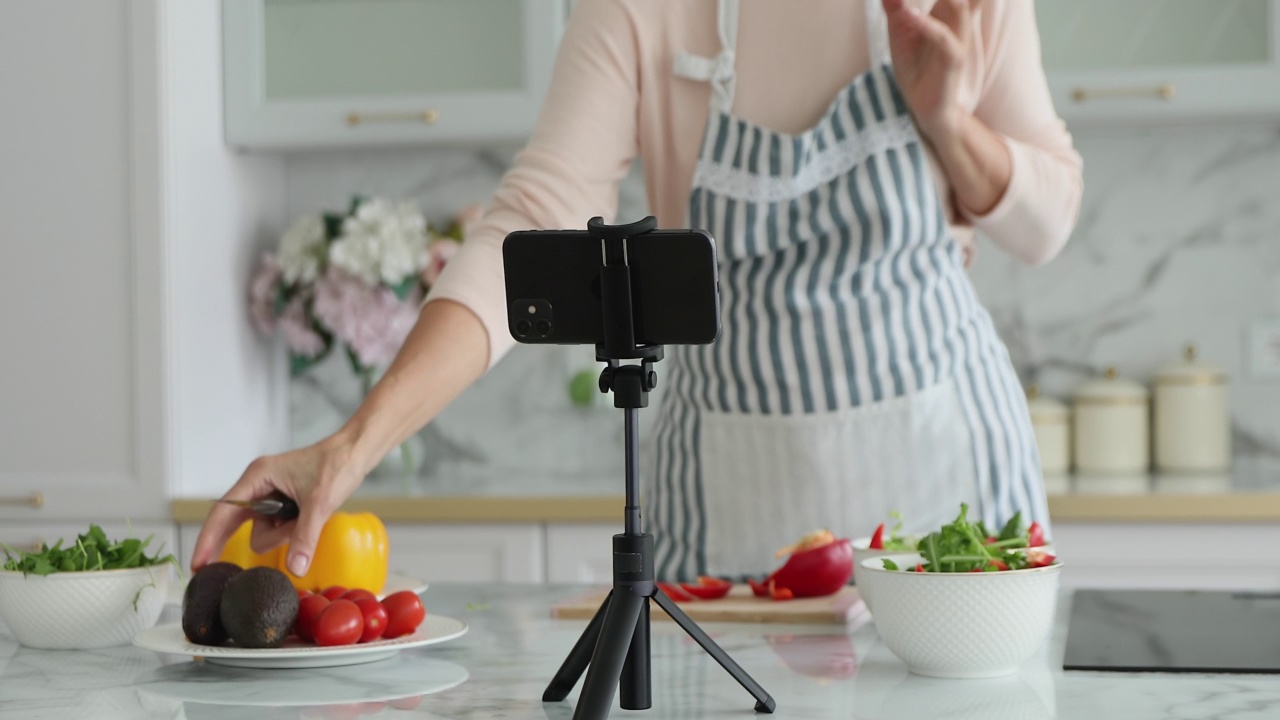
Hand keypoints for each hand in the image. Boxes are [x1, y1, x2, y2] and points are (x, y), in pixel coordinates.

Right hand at [190, 435, 368, 576]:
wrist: (355, 453)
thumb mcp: (320, 502)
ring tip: (306, 518)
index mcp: (258, 476)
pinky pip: (276, 529)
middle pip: (233, 524)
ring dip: (281, 536)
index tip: (198, 564)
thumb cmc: (336, 465)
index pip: (223, 512)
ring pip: (261, 532)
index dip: (209, 538)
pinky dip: (288, 533)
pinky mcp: (282, 505)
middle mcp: (258, 486)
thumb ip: (305, 536)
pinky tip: (305, 522)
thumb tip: (294, 568)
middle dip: (230, 543)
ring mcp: (270, 497)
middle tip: (210, 572)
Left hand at [882, 0, 979, 141]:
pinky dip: (927, 26)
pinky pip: (945, 40)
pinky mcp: (953, 62)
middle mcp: (957, 20)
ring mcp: (957, 40)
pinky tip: (909, 15)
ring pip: (959, 7)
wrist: (926, 109)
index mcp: (947, 10)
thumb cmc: (916, 68)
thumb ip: (895, 8)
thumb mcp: (900, 34)